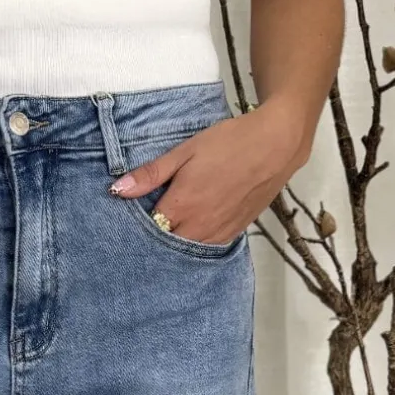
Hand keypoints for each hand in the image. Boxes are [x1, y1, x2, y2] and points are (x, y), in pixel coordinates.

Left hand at [109, 100, 310, 245]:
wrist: (276, 145)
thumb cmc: (229, 143)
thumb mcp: (185, 152)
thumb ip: (151, 174)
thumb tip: (118, 190)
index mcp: (181, 207)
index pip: (147, 230)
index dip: (136, 227)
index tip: (127, 222)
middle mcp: (198, 227)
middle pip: (165, 246)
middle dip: (153, 241)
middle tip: (145, 229)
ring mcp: (217, 233)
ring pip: (186, 251)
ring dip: (175, 244)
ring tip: (166, 232)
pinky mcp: (233, 234)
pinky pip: (207, 248)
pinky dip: (195, 244)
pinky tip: (190, 231)